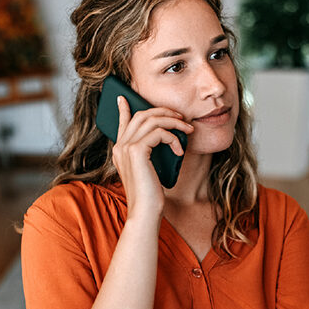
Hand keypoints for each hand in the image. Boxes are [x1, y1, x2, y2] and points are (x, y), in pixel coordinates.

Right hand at [111, 96, 192, 218]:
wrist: (145, 212)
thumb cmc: (150, 195)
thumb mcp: (148, 170)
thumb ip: (149, 153)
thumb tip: (163, 136)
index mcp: (120, 151)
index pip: (122, 122)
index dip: (124, 108)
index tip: (124, 97)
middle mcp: (120, 147)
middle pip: (141, 115)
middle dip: (164, 112)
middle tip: (181, 117)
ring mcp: (126, 148)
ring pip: (151, 120)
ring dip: (174, 122)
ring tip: (188, 129)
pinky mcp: (137, 152)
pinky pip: (159, 133)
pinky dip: (173, 138)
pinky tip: (180, 150)